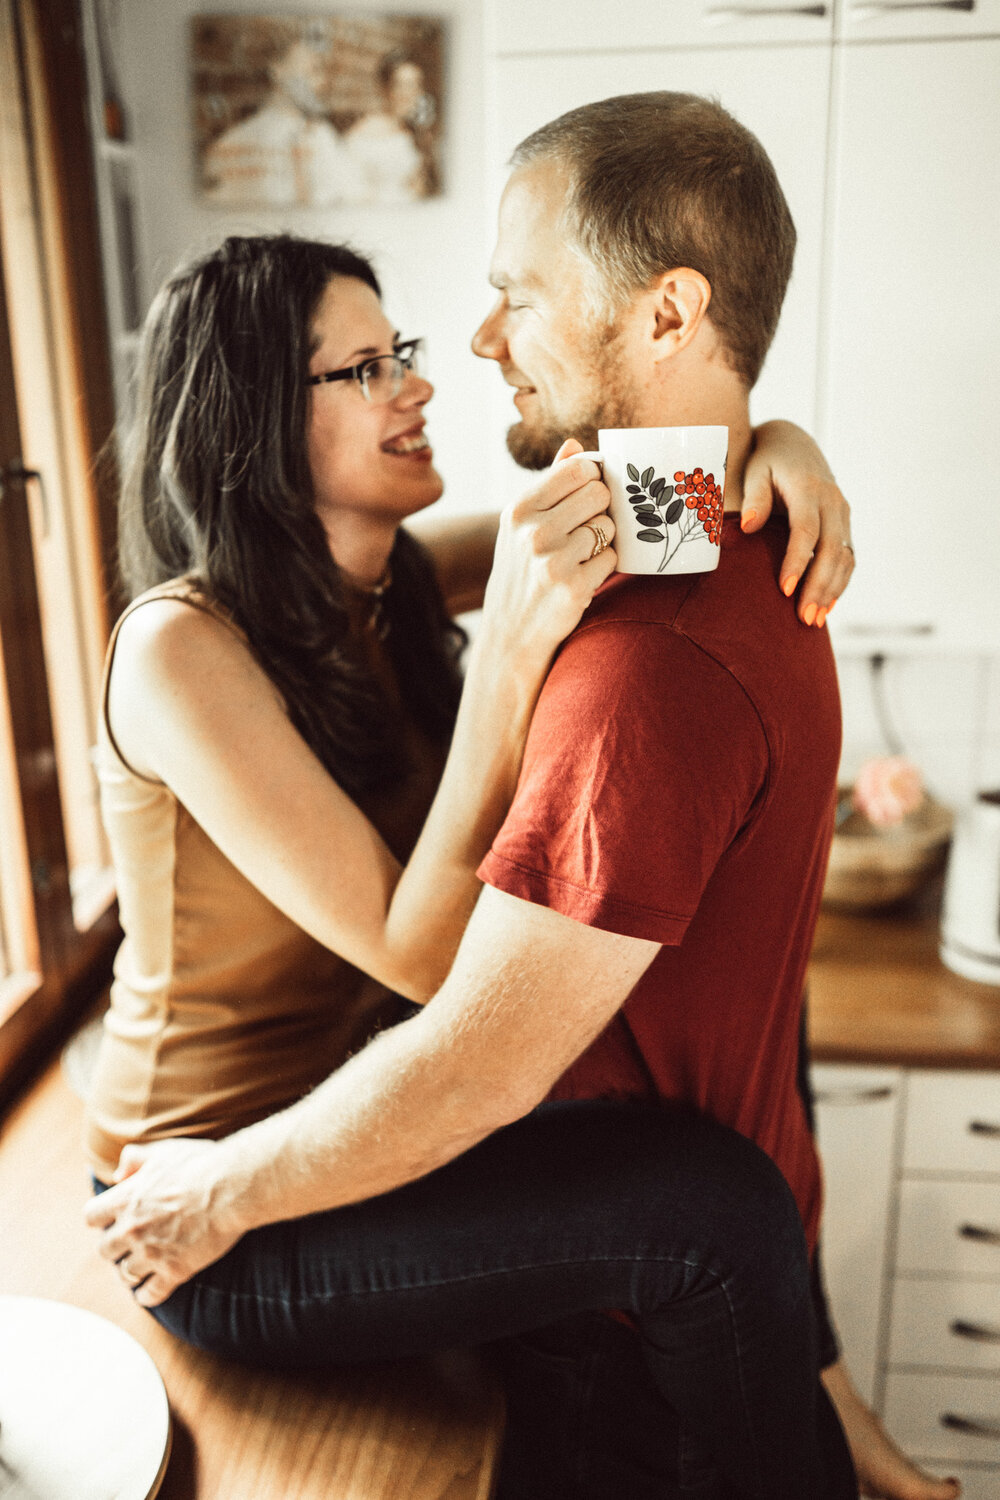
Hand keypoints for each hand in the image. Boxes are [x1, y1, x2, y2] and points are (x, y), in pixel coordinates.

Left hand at [84, 1137, 243, 1307]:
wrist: (232, 1187)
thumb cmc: (200, 1164)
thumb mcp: (163, 1151)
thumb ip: (135, 1158)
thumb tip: (118, 1175)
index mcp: (126, 1199)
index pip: (91, 1217)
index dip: (100, 1218)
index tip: (110, 1219)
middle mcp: (132, 1229)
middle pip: (104, 1249)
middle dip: (115, 1246)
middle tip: (128, 1243)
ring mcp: (151, 1253)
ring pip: (125, 1274)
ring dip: (131, 1270)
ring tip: (140, 1267)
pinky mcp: (174, 1271)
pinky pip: (150, 1294)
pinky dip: (147, 1295)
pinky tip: (150, 1291)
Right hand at [481, 438, 616, 667]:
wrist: (511, 632)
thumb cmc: (521, 571)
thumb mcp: (522, 525)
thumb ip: (550, 484)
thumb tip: (575, 445)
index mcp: (519, 510)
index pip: (577, 469)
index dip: (593, 478)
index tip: (589, 492)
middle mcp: (533, 532)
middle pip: (599, 494)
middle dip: (601, 509)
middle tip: (587, 528)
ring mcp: (553, 561)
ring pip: (608, 527)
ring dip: (604, 541)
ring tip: (581, 556)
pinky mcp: (574, 588)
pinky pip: (613, 559)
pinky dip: (605, 567)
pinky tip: (584, 576)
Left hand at [742, 421, 853, 626]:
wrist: (794, 444)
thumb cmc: (767, 460)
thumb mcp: (756, 470)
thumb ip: (754, 498)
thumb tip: (748, 527)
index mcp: (809, 488)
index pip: (806, 530)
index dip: (797, 561)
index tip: (784, 590)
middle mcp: (832, 502)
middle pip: (831, 550)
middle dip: (818, 586)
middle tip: (803, 618)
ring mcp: (842, 514)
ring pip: (844, 557)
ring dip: (832, 591)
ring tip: (814, 621)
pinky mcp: (844, 525)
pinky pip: (848, 558)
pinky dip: (840, 583)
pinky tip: (827, 606)